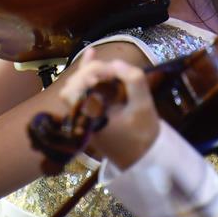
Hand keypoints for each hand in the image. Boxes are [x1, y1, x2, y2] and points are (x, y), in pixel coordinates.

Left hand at [59, 48, 160, 169]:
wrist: (145, 160)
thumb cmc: (143, 135)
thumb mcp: (144, 106)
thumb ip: (133, 81)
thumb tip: (116, 62)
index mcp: (89, 116)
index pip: (77, 87)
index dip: (91, 71)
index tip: (113, 69)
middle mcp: (81, 118)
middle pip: (72, 86)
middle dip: (89, 71)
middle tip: (110, 68)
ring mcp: (83, 118)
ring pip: (75, 88)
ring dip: (87, 73)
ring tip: (101, 62)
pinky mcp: (89, 117)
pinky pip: (82, 93)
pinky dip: (86, 76)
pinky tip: (91, 55)